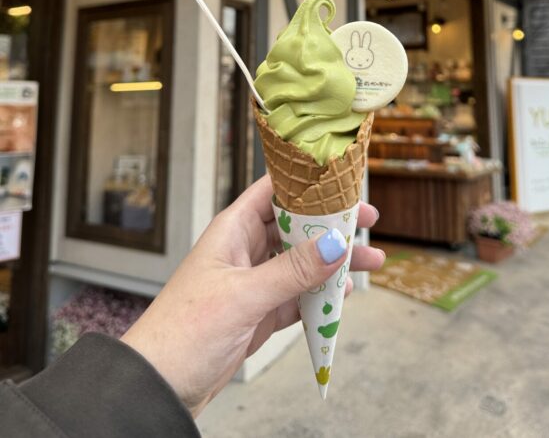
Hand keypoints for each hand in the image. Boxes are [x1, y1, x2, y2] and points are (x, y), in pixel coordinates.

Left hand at [121, 175, 383, 416]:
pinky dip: (320, 294)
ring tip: (371, 261)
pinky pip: (298, 295)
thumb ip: (292, 270)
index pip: (274, 190)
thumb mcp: (244, 295)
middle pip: (296, 225)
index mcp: (233, 230)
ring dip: (333, 262)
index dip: (308, 183)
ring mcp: (253, 282)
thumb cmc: (184, 331)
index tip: (342, 180)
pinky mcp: (258, 313)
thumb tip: (336, 244)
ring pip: (301, 262)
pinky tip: (344, 294)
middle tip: (367, 220)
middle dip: (332, 224)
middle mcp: (244, 249)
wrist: (159, 386)